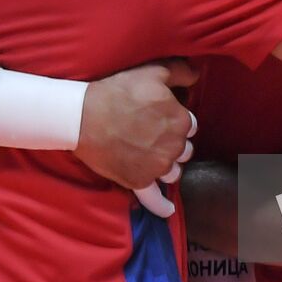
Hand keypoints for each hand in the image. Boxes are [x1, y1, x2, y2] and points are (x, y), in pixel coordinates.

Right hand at [77, 60, 198, 212]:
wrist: (83, 116)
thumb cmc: (118, 92)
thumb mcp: (152, 72)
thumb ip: (180, 72)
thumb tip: (198, 75)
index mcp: (181, 121)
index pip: (190, 124)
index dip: (175, 119)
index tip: (158, 115)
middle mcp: (174, 147)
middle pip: (183, 149)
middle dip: (172, 142)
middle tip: (149, 132)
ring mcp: (157, 167)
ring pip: (173, 171)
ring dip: (166, 165)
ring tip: (148, 154)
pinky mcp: (138, 181)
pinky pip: (155, 199)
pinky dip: (162, 206)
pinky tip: (169, 210)